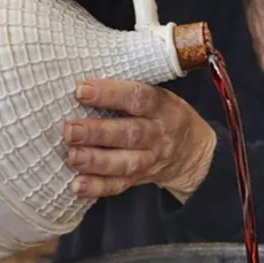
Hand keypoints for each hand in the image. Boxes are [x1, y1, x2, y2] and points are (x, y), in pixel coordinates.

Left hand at [64, 79, 217, 201]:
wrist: (192, 152)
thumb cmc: (163, 114)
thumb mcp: (158, 95)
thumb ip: (128, 89)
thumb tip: (82, 75)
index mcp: (162, 107)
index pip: (138, 97)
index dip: (110, 94)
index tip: (82, 90)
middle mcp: (157, 134)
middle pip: (129, 133)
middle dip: (97, 132)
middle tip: (70, 130)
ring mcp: (150, 160)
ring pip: (124, 163)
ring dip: (96, 161)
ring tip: (72, 156)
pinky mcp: (139, 179)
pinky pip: (119, 185)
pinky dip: (97, 187)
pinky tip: (78, 185)